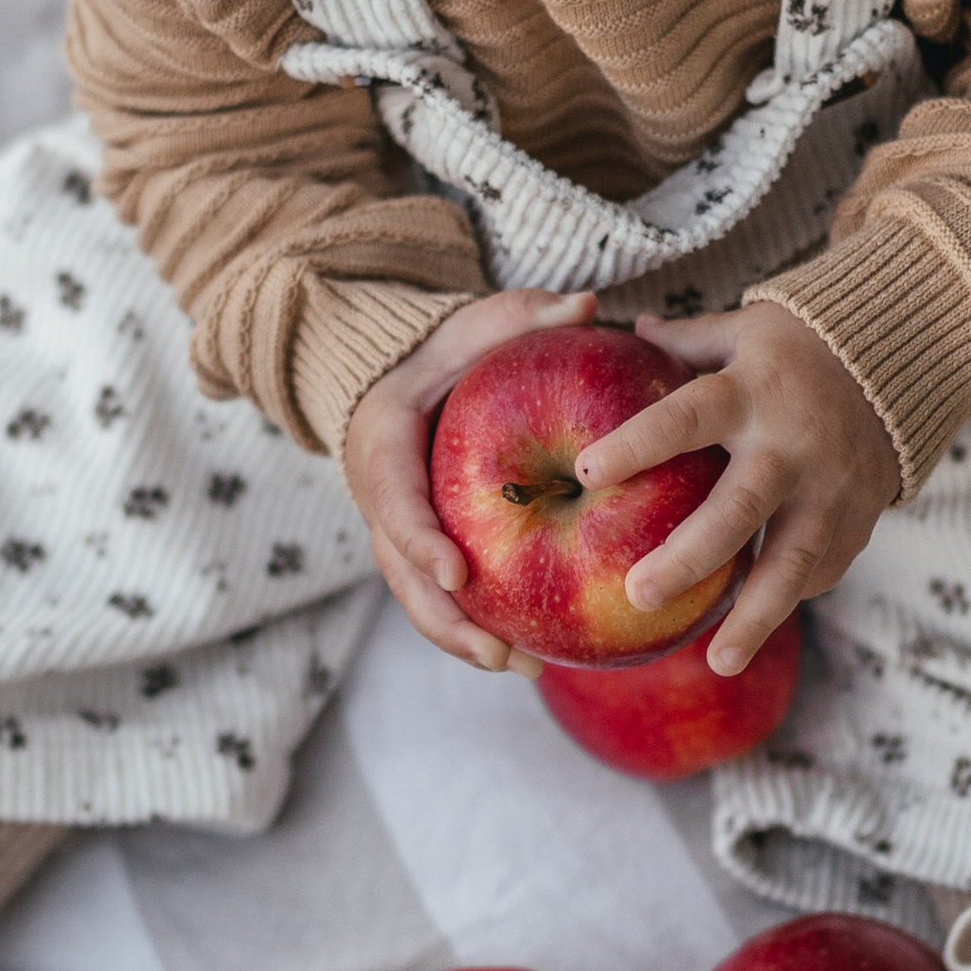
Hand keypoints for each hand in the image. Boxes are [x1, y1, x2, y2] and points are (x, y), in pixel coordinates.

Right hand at [342, 289, 597, 676]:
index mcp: (384, 446)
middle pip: (402, 574)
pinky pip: (445, 597)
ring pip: (420, 599)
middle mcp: (382, 499)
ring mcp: (400, 531)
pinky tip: (537, 652)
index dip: (420, 541)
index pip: (395, 503)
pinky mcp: (425, 549)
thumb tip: (589, 304)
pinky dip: (480, 626)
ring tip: (526, 667)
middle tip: (501, 652)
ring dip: (465, 639)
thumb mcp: (480, 322)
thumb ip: (527, 314)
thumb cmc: (448, 348)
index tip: (456, 573)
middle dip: (447, 620)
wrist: (406, 374)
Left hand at [576, 301, 899, 676]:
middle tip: (638, 595)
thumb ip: (684, 341)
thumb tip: (624, 330)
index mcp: (750, 393)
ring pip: (793, 560)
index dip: (638, 444)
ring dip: (756, 615)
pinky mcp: (858, 521)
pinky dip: (787, 600)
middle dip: (690, 557)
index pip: (686, 418)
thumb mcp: (743, 331)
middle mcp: (791, 446)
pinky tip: (751, 630)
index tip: (587, 474)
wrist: (902, 363)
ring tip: (719, 662)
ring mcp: (830, 489)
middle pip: (738, 509)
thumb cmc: (799, 350)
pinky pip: (820, 570)